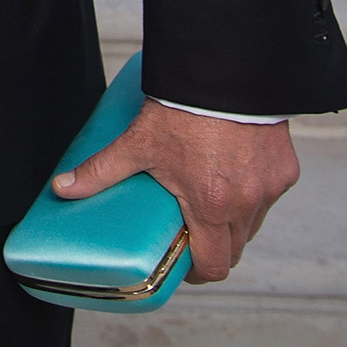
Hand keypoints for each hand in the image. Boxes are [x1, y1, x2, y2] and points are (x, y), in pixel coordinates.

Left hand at [53, 98, 299, 282]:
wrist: (222, 73)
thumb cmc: (183, 109)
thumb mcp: (137, 144)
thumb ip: (100, 170)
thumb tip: (62, 187)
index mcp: (212, 208)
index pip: (214, 266)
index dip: (197, 272)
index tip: (184, 265)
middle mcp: (247, 204)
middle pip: (235, 249)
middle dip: (213, 248)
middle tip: (191, 233)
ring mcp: (269, 187)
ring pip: (253, 223)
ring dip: (233, 222)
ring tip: (208, 203)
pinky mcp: (284, 169)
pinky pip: (268, 195)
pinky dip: (251, 194)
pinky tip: (231, 176)